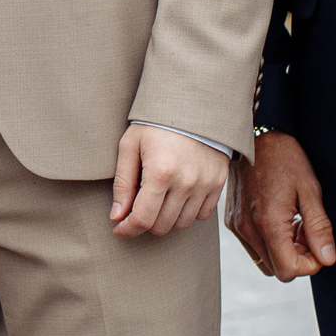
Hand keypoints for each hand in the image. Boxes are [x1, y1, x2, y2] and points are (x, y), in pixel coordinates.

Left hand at [110, 125, 228, 238]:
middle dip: (144, 222)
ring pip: (181, 224)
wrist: (193, 105)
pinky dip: (187, 212)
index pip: (142, 219)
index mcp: (160, 173)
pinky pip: (201, 215)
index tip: (119, 229)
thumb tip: (116, 216)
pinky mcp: (218, 184)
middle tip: (138, 207)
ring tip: (158, 199)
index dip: (127, 230)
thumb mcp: (130, 146)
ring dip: (166, 218)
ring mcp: (205, 185)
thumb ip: (122, 183)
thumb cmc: (156, 124)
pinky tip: (177, 196)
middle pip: (161, 226)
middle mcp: (186, 182)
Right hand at [230, 130, 335, 280]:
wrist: (252, 136)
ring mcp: (237, 226)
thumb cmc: (283, 158)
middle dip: (298, 258)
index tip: (318, 243)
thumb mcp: (310, 189)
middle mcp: (248, 229)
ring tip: (293, 223)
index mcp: (268, 223)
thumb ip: (319, 227)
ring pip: (265, 261)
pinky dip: (269, 242)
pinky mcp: (233, 221)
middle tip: (307, 230)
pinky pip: (253, 247)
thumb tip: (327, 258)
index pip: (289, 271)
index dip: (310, 264)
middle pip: (277, 270)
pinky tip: (279, 218)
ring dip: (283, 251)